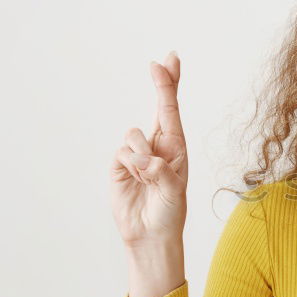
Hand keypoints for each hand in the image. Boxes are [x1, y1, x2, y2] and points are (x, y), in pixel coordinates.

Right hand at [109, 51, 188, 247]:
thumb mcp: (174, 191)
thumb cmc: (169, 212)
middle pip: (159, 107)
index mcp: (176, 147)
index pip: (172, 111)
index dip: (169, 85)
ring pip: (134, 135)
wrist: (150, 234)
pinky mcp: (119, 165)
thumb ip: (162, 170)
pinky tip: (137, 181)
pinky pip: (122, 152)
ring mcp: (137, 154)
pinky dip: (130, 166)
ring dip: (142, 156)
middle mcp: (158, 145)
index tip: (168, 62)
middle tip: (160, 62)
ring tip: (149, 179)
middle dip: (161, 84)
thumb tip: (144, 157)